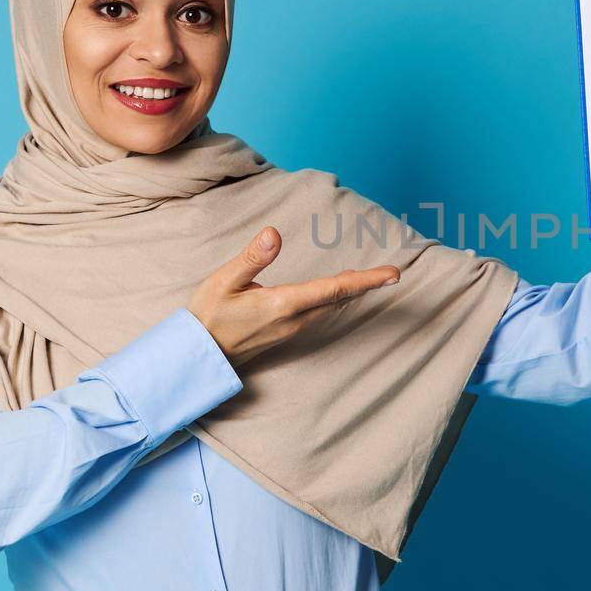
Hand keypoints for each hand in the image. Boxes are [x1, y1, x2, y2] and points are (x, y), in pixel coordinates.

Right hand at [186, 226, 400, 366]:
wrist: (196, 357)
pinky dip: (334, 298)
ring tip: (371, 278)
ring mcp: (291, 329)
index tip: (394, 274)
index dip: (367, 280)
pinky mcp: (285, 332)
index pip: (334, 289)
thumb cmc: (207, 317)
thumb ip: (252, 258)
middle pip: (339, 298)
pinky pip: (319, 312)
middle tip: (392, 273)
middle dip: (366, 285)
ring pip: (330, 306)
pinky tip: (337, 291)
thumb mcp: (223, 281)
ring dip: (351, 291)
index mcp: (283, 304)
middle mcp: (294, 319)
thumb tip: (275, 233)